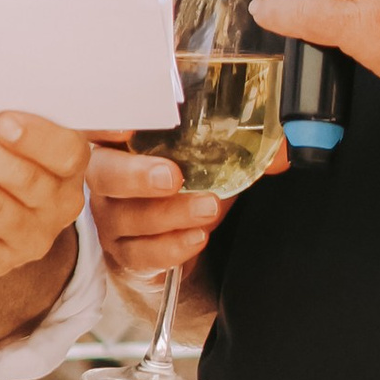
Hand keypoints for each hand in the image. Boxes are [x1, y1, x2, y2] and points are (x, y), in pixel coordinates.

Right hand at [86, 134, 287, 290]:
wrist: (181, 238)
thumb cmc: (188, 182)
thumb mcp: (211, 157)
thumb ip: (243, 145)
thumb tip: (280, 150)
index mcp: (120, 139)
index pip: (99, 124)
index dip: (105, 124)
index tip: (127, 126)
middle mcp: (106, 178)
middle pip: (103, 174)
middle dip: (136, 175)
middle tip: (173, 177)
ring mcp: (111, 220)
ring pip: (126, 218)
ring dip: (169, 214)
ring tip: (208, 208)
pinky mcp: (125, 255)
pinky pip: (141, 255)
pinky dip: (170, 248)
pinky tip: (196, 237)